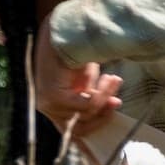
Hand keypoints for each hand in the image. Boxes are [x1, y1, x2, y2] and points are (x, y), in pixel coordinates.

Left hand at [33, 20, 122, 136]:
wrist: (66, 32)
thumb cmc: (76, 53)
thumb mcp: (88, 80)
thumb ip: (95, 97)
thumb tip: (114, 105)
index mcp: (53, 107)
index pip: (73, 132)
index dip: (94, 128)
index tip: (113, 113)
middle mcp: (47, 108)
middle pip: (81, 130)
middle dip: (103, 116)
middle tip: (117, 101)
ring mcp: (48, 104)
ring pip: (87, 115)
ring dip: (105, 97)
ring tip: (112, 78)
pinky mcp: (54, 97)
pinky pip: (87, 105)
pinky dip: (101, 94)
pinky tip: (107, 77)